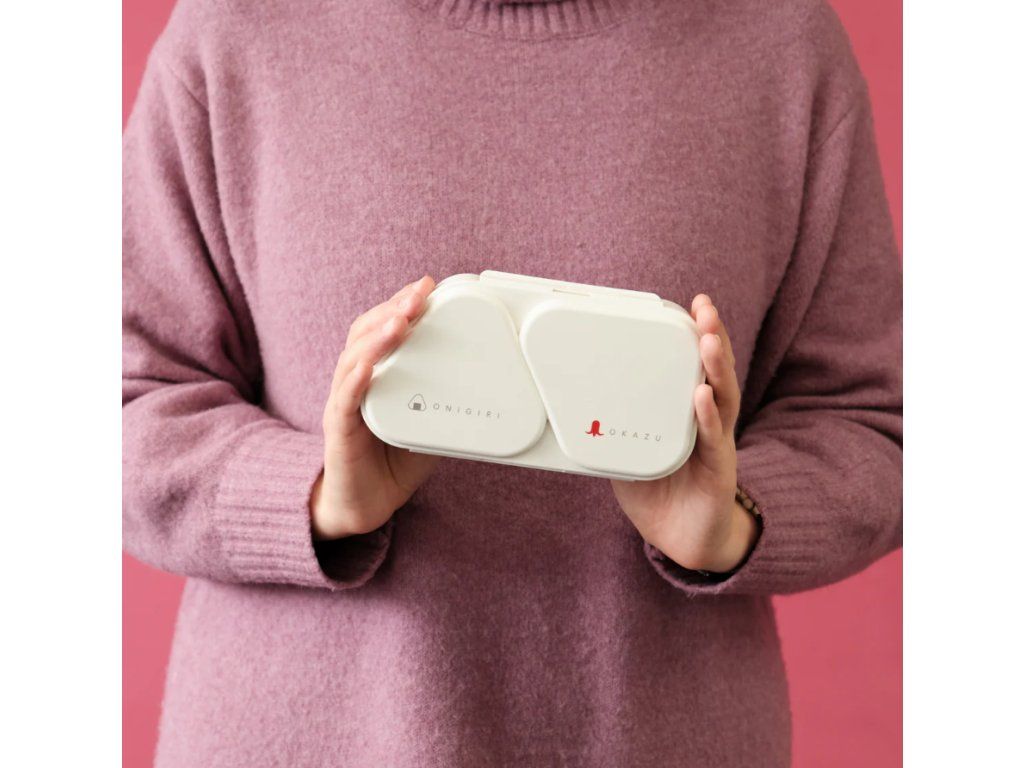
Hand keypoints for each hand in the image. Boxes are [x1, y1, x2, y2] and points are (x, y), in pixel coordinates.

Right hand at [311, 276, 440, 538]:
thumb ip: (450, 403)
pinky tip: (369, 365)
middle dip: (392, 308)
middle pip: (365, 333)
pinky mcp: (338, 430)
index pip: (382, 330)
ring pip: (354, 359)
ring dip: (377, 337)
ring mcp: (343, 404)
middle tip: (418, 293)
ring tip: (399, 320)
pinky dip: (357, 378)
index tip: (426, 285)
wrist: (364, 506)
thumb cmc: (393, 462)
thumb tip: (489, 389)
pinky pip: (345, 400)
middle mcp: (355, 383)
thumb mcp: (432, 425)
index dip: (399, 304)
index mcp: (377, 376)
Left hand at [611, 294, 757, 572]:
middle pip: (715, 371)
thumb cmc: (658, 492)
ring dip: (716, 367)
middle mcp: (707, 421)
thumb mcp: (628, 452)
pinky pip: (713, 440)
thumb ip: (611, 428)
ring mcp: (716, 443)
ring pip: (721, 398)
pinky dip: (706, 417)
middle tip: (705, 308)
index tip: (694, 304)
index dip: (696, 335)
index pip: (696, 365)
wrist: (684, 540)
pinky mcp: (718, 470)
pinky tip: (701, 396)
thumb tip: (569, 407)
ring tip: (709, 339)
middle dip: (712, 336)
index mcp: (688, 412)